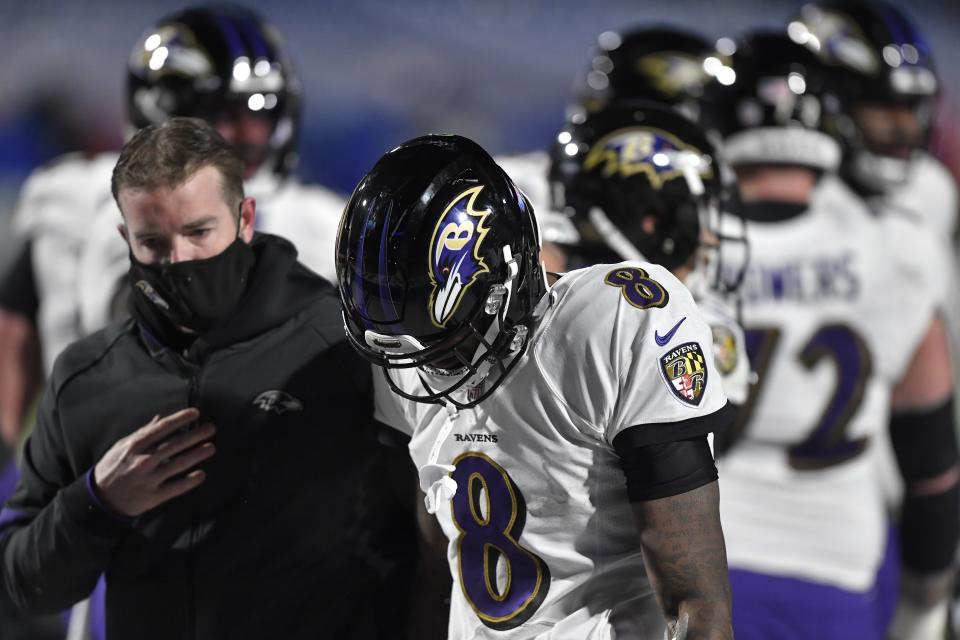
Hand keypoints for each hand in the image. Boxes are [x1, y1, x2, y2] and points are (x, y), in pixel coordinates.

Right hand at [93, 408, 214, 516]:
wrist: (99, 498)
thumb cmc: (112, 468)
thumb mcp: (121, 447)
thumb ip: (142, 433)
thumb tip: (160, 418)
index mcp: (134, 445)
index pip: (163, 428)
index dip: (181, 419)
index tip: (196, 413)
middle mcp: (143, 460)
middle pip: (175, 444)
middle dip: (195, 434)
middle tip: (212, 428)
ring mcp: (149, 479)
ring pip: (178, 464)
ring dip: (197, 455)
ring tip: (211, 448)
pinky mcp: (153, 496)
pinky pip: (176, 487)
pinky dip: (189, 481)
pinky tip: (201, 474)